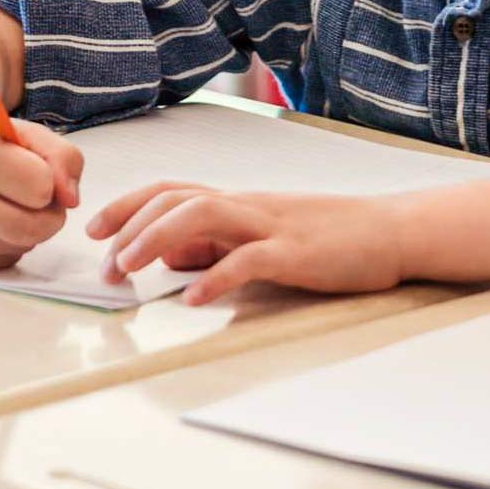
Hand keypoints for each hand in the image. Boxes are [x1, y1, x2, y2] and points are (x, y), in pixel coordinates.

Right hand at [0, 116, 80, 270]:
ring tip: (5, 202)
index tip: (30, 166)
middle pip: (36, 227)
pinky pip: (4, 260)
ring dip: (29, 228)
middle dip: (48, 212)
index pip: (43, 188)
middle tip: (34, 194)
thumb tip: (72, 201)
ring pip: (23, 246)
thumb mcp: (28, 135)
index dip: (48, 177)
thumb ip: (65, 158)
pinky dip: (8, 242)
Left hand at [87, 184, 405, 304]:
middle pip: (177, 198)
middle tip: (108, 267)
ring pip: (205, 214)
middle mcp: (249, 206)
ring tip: (131, 268)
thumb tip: (170, 258)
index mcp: (241, 203)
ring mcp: (273, 226)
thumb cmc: (332, 237)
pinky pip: (250, 259)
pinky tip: (195, 298)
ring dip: (158, 238)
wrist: (394, 231)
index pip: (172, 190)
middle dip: (131, 227)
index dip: (127, 205)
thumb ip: (218, 245)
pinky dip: (216, 276)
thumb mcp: (265, 238)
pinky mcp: (298, 253)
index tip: (95, 231)